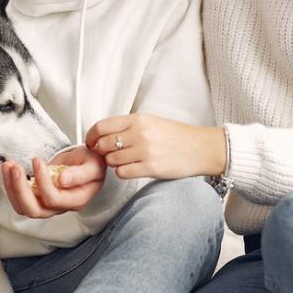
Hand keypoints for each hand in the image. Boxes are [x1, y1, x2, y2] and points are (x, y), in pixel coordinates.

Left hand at [1, 145, 105, 218]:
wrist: (85, 163)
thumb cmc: (91, 164)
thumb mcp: (94, 164)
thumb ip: (81, 174)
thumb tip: (62, 181)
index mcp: (76, 200)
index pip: (54, 199)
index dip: (42, 182)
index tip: (37, 161)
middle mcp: (59, 207)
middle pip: (34, 210)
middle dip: (20, 189)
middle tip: (15, 168)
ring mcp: (46, 204)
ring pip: (23, 207)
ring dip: (11, 187)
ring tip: (8, 165)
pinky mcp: (36, 198)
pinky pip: (18, 199)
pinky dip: (10, 184)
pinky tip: (9, 168)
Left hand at [85, 114, 225, 179]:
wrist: (201, 148)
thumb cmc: (177, 136)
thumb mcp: (152, 122)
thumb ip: (128, 126)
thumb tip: (103, 134)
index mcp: (138, 119)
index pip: (102, 126)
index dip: (91, 136)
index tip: (91, 142)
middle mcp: (140, 133)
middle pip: (104, 145)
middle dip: (101, 152)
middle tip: (107, 154)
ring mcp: (145, 151)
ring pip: (111, 160)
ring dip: (113, 163)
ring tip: (124, 161)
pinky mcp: (151, 167)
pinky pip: (122, 172)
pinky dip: (123, 172)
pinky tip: (132, 168)